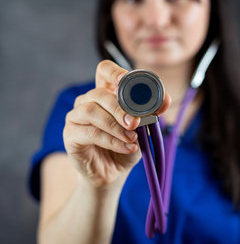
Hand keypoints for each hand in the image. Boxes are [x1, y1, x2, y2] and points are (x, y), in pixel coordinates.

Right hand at [63, 60, 170, 187]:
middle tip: (135, 122)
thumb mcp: (143, 129)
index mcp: (106, 93)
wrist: (113, 173)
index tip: (124, 81)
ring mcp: (76, 117)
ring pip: (91, 111)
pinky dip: (111, 141)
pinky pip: (90, 133)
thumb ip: (151, 112)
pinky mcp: (71, 134)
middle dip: (119, 108)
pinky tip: (126, 148)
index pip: (104, 70)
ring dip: (114, 125)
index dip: (113, 72)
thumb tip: (165, 99)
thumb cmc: (126, 146)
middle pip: (99, 93)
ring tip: (131, 139)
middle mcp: (88, 101)